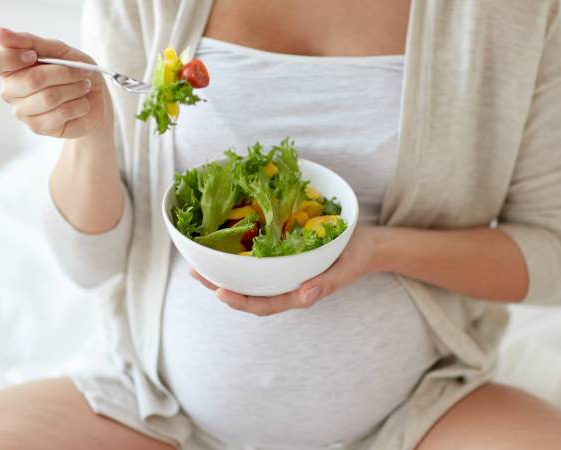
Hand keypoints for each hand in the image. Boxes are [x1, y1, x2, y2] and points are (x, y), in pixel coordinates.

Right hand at [0, 27, 112, 139]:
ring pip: (49, 98)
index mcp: (8, 67)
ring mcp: (21, 111)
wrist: (95, 100)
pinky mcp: (38, 127)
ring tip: (84, 87)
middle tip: (81, 73)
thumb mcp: (58, 50)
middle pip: (32, 80)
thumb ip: (30, 41)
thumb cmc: (74, 72)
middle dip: (64, 73)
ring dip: (75, 89)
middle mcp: (9, 90)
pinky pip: (60, 114)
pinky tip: (82, 104)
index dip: (10, 58)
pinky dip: (79, 105)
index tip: (32, 55)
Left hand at [189, 226, 378, 315]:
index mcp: (298, 294)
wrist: (366, 245)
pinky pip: (255, 263)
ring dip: (222, 272)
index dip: (240, 301)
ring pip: (247, 279)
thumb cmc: (355, 257)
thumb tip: (306, 296)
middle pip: (247, 293)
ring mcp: (282, 274)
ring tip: (198, 261)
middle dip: (219, 286)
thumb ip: (327, 284)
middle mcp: (285, 287)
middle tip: (194, 272)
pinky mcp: (281, 259)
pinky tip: (221, 245)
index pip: (263, 305)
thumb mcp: (346, 269)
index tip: (219, 292)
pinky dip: (237, 257)